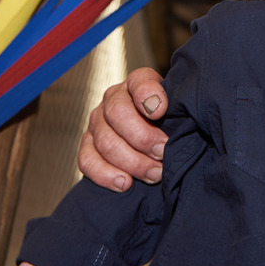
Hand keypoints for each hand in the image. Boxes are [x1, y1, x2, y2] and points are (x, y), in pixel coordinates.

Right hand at [78, 67, 168, 191]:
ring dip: (132, 162)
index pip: (139, 82)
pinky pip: (87, 161)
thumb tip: (158, 109)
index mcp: (137, 83)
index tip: (160, 112)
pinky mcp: (88, 146)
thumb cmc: (168, 122)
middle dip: (143, 138)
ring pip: (105, 141)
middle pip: (117, 113)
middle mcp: (113, 98)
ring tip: (154, 174)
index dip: (148, 95)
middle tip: (162, 154)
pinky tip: (125, 183)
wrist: (154, 136)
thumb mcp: (177, 109)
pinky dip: (105, 174)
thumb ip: (174, 107)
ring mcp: (97, 122)